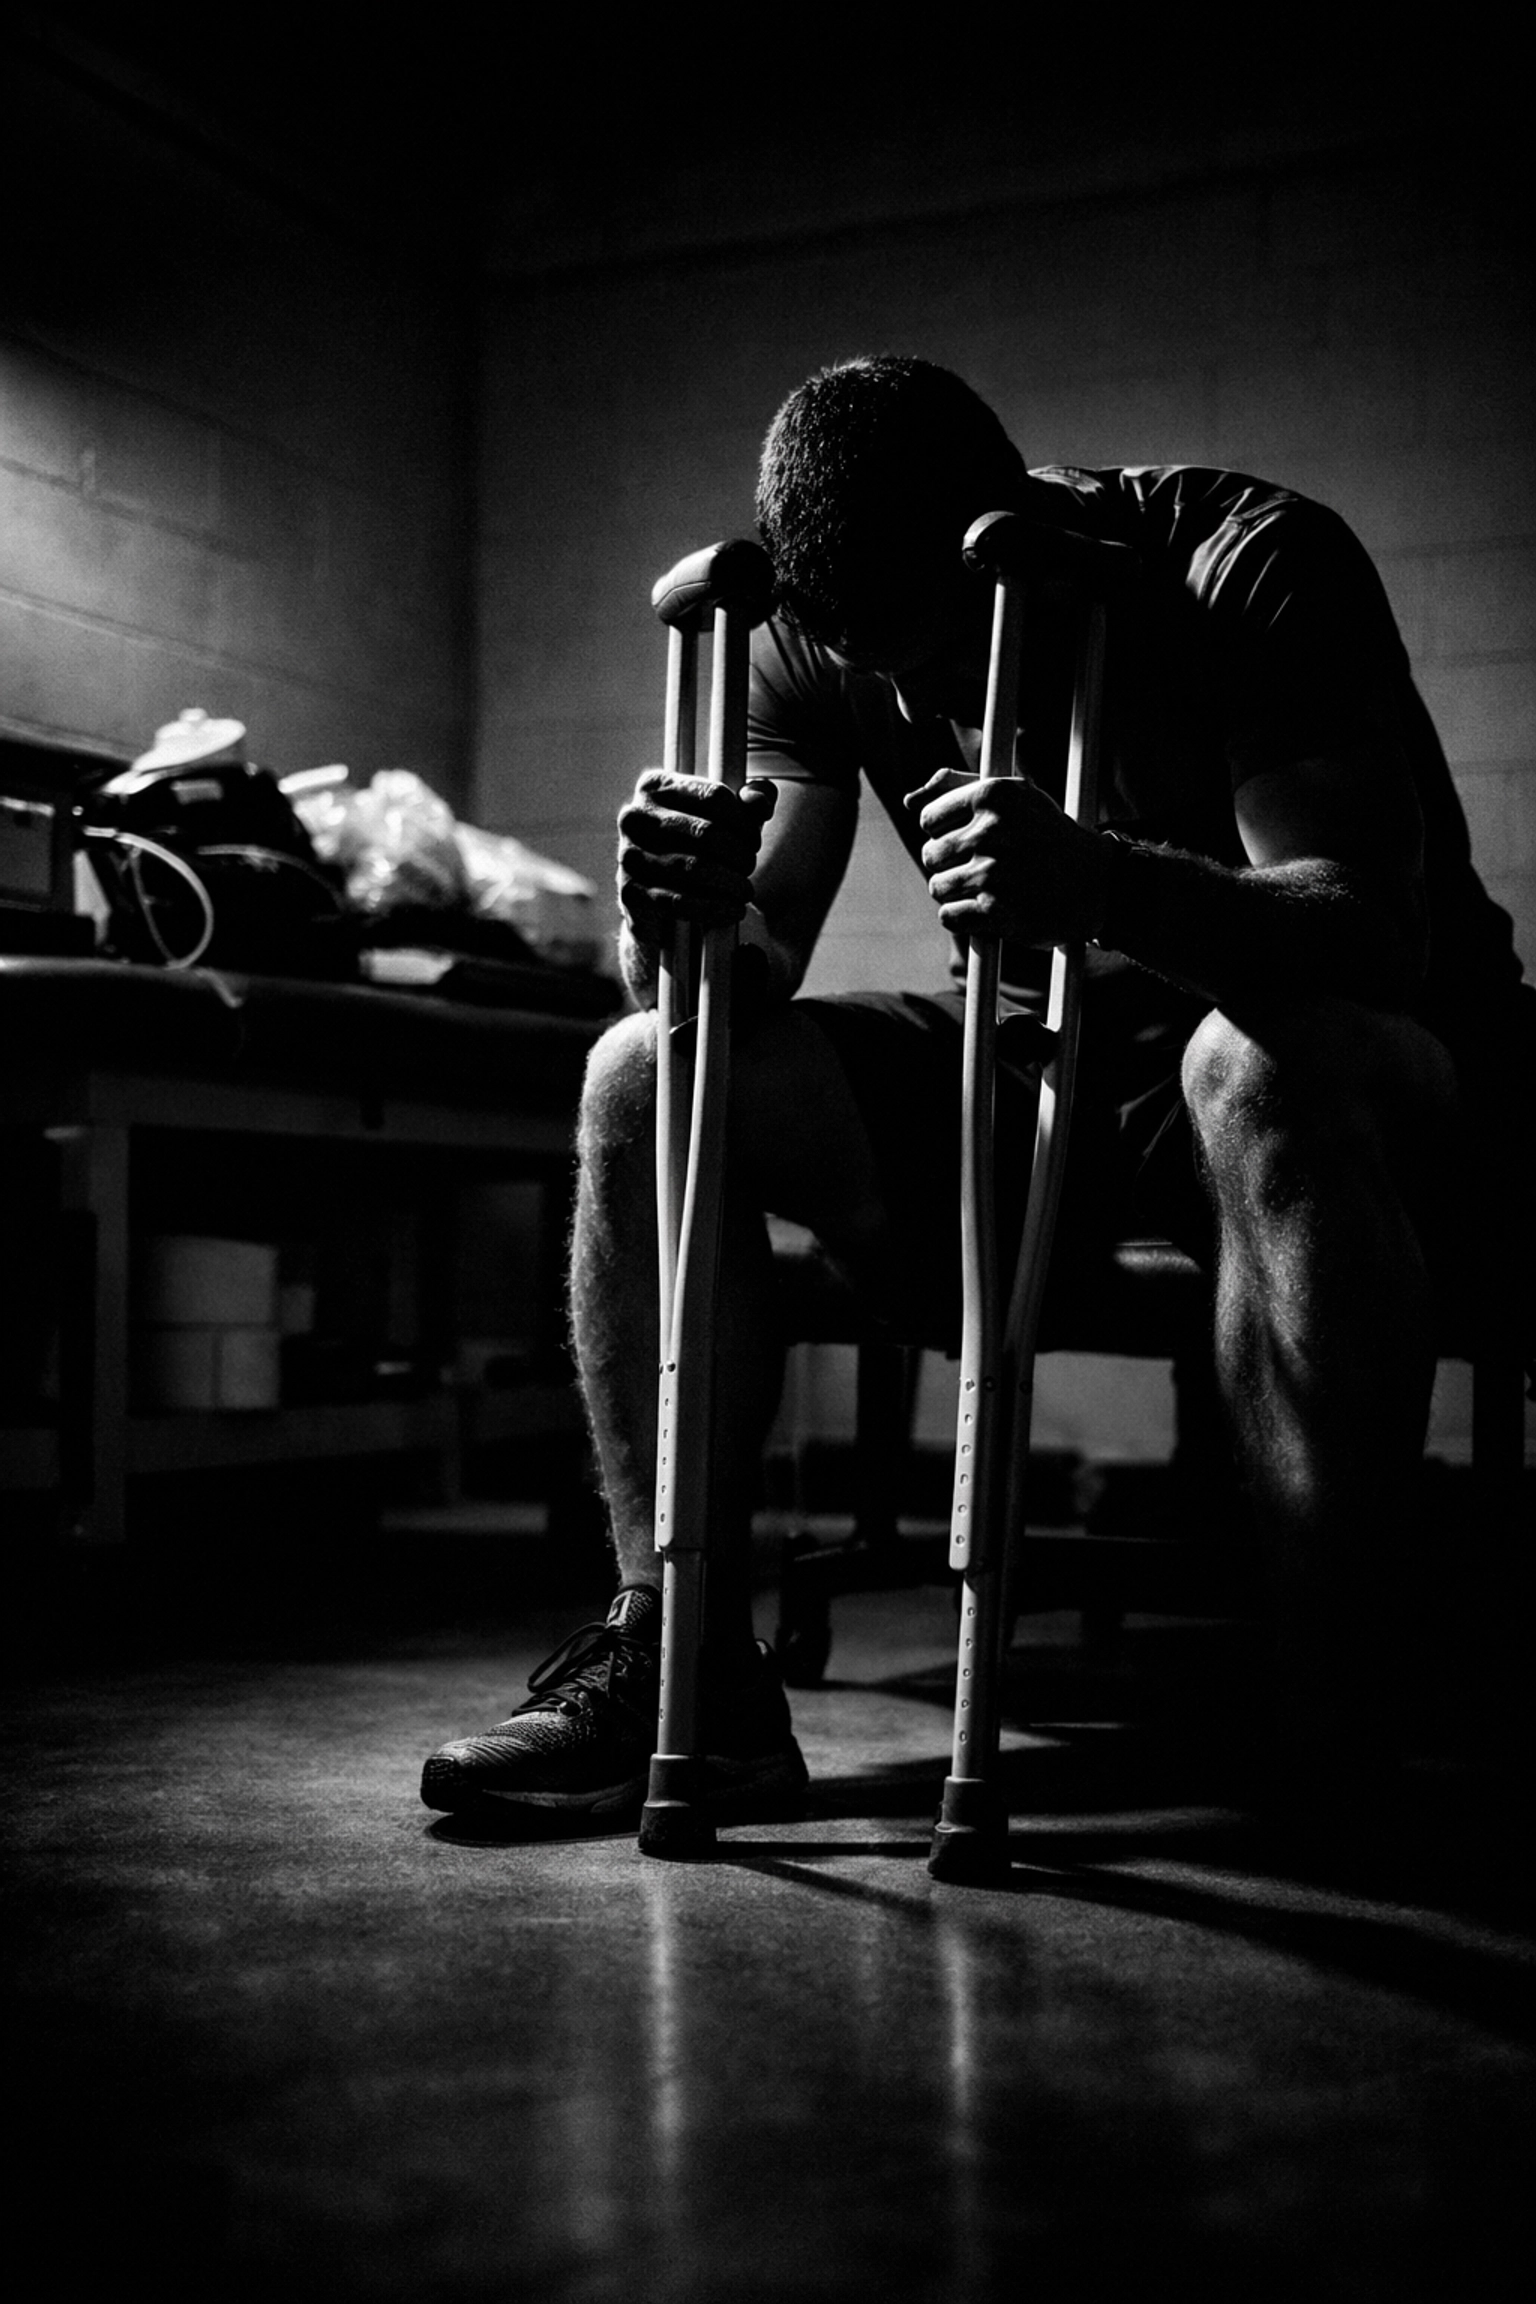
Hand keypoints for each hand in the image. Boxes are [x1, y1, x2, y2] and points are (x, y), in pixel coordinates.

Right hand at [617, 769, 777, 947]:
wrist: (655, 894)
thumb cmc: (693, 847)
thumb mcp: (725, 815)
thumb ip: (750, 799)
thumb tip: (760, 801)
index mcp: (656, 787)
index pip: (714, 797)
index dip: (745, 821)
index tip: (753, 839)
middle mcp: (635, 816)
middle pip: (708, 833)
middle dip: (739, 854)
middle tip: (748, 867)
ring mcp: (629, 854)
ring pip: (696, 869)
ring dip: (731, 884)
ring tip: (744, 891)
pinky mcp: (631, 891)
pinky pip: (681, 902)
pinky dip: (715, 909)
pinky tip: (732, 910)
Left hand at [906, 769, 1107, 946]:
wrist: (1094, 882)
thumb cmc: (1045, 835)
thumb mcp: (1012, 797)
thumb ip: (957, 787)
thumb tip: (909, 800)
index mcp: (993, 793)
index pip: (928, 818)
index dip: (946, 832)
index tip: (973, 838)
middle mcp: (993, 830)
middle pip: (931, 854)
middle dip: (951, 864)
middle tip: (985, 866)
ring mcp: (994, 872)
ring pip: (937, 887)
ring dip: (957, 893)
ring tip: (989, 887)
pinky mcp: (996, 911)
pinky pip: (949, 916)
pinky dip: (964, 919)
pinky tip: (989, 909)